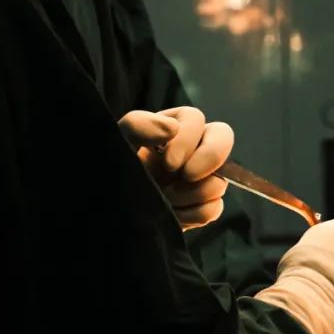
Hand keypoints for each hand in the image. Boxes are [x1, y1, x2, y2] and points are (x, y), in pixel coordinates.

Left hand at [119, 106, 233, 229]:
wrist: (110, 214)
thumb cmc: (112, 170)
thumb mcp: (117, 142)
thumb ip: (138, 125)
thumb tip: (172, 128)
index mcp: (172, 128)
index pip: (195, 119)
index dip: (188, 140)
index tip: (169, 163)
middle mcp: (192, 149)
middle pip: (223, 137)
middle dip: (210, 157)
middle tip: (187, 175)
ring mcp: (201, 178)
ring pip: (219, 181)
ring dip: (190, 194)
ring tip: (166, 198)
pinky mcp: (202, 206)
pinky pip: (213, 209)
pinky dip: (191, 215)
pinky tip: (171, 214)